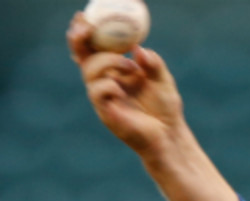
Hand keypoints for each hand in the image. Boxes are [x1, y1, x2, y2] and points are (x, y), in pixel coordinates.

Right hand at [66, 11, 182, 155]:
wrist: (170, 135)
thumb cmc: (165, 108)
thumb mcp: (163, 79)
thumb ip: (153, 63)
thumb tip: (139, 49)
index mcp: (116, 71)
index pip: (95, 48)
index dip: (86, 32)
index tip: (85, 16)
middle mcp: (105, 81)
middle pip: (82, 56)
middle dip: (79, 39)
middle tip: (86, 27)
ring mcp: (103, 97)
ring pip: (89, 71)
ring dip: (109, 62)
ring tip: (132, 67)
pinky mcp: (105, 112)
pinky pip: (97, 92)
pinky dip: (108, 84)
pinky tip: (122, 88)